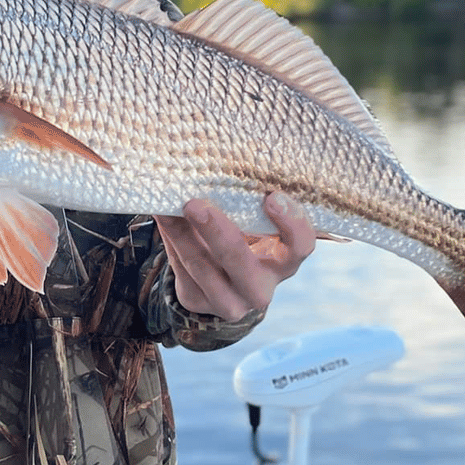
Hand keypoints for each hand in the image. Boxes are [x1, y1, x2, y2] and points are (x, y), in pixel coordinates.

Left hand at [154, 193, 316, 321]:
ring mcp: (229, 301)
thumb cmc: (244, 237)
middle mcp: (260, 287)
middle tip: (195, 204)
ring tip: (167, 207)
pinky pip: (181, 270)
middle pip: (240, 262)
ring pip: (201, 267)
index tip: (273, 196)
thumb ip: (247, 202)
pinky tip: (163, 218)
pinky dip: (171, 240)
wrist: (220, 278)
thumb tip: (218, 162)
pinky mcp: (198, 302)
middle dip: (216, 232)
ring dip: (180, 233)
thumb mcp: (253, 223)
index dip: (291, 223)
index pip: (301, 246)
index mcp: (285, 261)